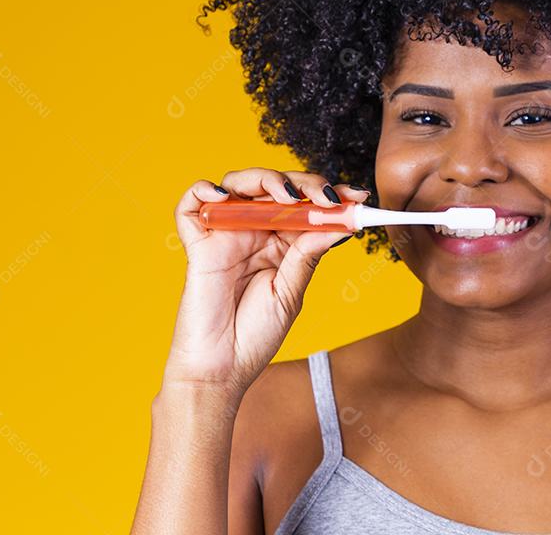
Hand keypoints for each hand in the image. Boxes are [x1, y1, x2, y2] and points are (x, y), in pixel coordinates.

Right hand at [162, 168, 369, 396]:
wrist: (221, 371)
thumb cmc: (255, 337)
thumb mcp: (291, 293)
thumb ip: (307, 255)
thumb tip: (337, 223)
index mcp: (282, 243)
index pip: (305, 205)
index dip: (329, 195)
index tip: (359, 196)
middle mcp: (254, 232)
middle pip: (275, 186)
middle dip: (304, 184)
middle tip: (326, 197)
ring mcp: (225, 235)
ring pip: (238, 183)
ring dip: (265, 179)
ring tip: (286, 197)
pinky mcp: (197, 244)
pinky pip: (191, 204)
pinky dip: (204, 190)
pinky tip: (224, 196)